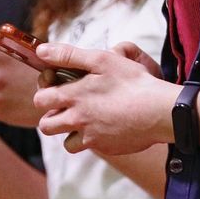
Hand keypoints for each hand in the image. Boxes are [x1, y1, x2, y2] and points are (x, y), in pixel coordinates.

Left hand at [34, 42, 176, 156]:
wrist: (159, 111)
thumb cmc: (132, 82)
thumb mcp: (100, 59)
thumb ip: (68, 55)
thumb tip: (41, 50)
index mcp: (73, 96)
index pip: (40, 100)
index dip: (44, 94)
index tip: (55, 88)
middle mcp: (77, 119)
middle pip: (46, 125)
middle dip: (52, 116)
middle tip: (67, 107)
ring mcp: (91, 137)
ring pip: (65, 142)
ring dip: (69, 132)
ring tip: (84, 120)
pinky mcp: (105, 148)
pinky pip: (88, 148)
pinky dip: (91, 140)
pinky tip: (103, 127)